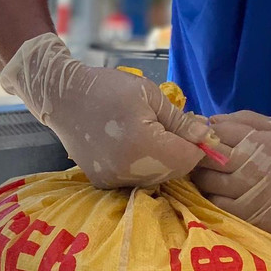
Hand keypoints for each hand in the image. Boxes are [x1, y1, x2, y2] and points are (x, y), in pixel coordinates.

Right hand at [0, 33, 216, 188]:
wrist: (63, 98)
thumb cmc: (108, 88)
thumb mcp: (149, 95)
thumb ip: (179, 120)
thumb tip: (207, 138)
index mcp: (143, 145)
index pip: (188, 158)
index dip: (197, 145)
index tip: (194, 129)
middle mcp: (129, 171)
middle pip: (174, 172)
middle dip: (181, 153)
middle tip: (175, 128)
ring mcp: (114, 179)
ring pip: (156, 178)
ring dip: (164, 161)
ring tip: (154, 134)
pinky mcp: (104, 182)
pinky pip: (136, 179)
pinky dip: (144, 166)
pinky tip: (135, 145)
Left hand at [192, 110, 270, 268]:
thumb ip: (246, 119)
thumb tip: (212, 119)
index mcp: (261, 141)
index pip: (220, 131)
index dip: (206, 133)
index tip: (203, 136)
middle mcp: (253, 165)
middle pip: (209, 156)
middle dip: (199, 154)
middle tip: (198, 155)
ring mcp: (248, 191)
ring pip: (208, 180)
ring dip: (201, 175)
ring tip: (206, 172)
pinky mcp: (246, 213)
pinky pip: (215, 202)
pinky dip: (210, 195)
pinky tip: (216, 190)